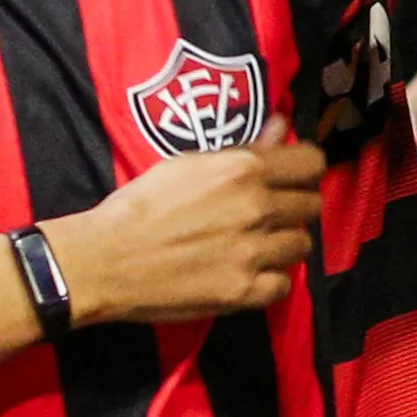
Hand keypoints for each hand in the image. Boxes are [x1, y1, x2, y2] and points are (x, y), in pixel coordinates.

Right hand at [47, 142, 323, 325]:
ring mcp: (253, 252)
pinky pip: (284, 285)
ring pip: (301, 245)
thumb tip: (283, 125)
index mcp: (244, 170)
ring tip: (254, 246)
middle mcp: (257, 207)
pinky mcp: (243, 291)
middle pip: (311, 206)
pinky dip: (269, 281)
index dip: (304, 171)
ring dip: (282, 245)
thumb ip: (246, 149)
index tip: (292, 180)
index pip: (312, 163)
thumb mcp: (189, 164)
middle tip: (268, 217)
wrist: (104, 259)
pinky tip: (247, 274)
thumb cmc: (141, 205)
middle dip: (294, 209)